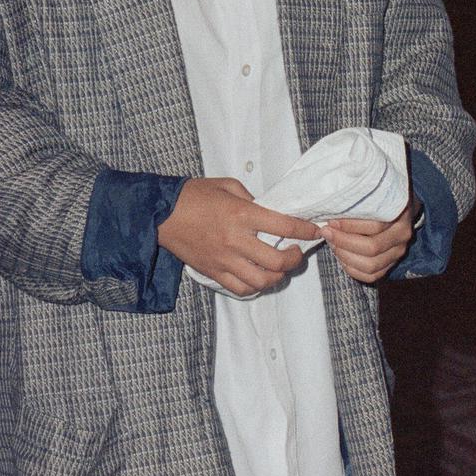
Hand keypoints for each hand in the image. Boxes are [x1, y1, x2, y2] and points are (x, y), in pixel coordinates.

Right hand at [156, 176, 321, 297]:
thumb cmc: (193, 195)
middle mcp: (236, 240)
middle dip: (295, 259)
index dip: (306, 231)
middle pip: (277, 261)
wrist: (159, 213)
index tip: (315, 231)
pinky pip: (240, 288)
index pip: (286, 227)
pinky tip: (259, 277)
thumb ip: (254, 199)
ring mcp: (224, 259)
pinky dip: (255, 286)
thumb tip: (272, 212)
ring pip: (262, 280)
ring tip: (280, 268)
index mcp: (243, 214)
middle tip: (297, 253)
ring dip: (277, 276)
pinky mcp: (212, 271)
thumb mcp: (228, 186)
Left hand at [321, 203, 416, 285]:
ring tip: (333, 244)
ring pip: (371, 265)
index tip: (331, 221)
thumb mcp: (372, 194)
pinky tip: (341, 256)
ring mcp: (398, 253)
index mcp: (400, 216)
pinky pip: (371, 276)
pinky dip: (352, 268)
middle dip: (343, 242)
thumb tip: (331, 207)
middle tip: (327, 233)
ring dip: (345, 256)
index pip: (375, 226)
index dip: (349, 226)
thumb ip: (357, 200)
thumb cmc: (378, 200)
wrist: (397, 210)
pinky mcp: (391, 265)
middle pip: (372, 248)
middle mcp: (402, 237)